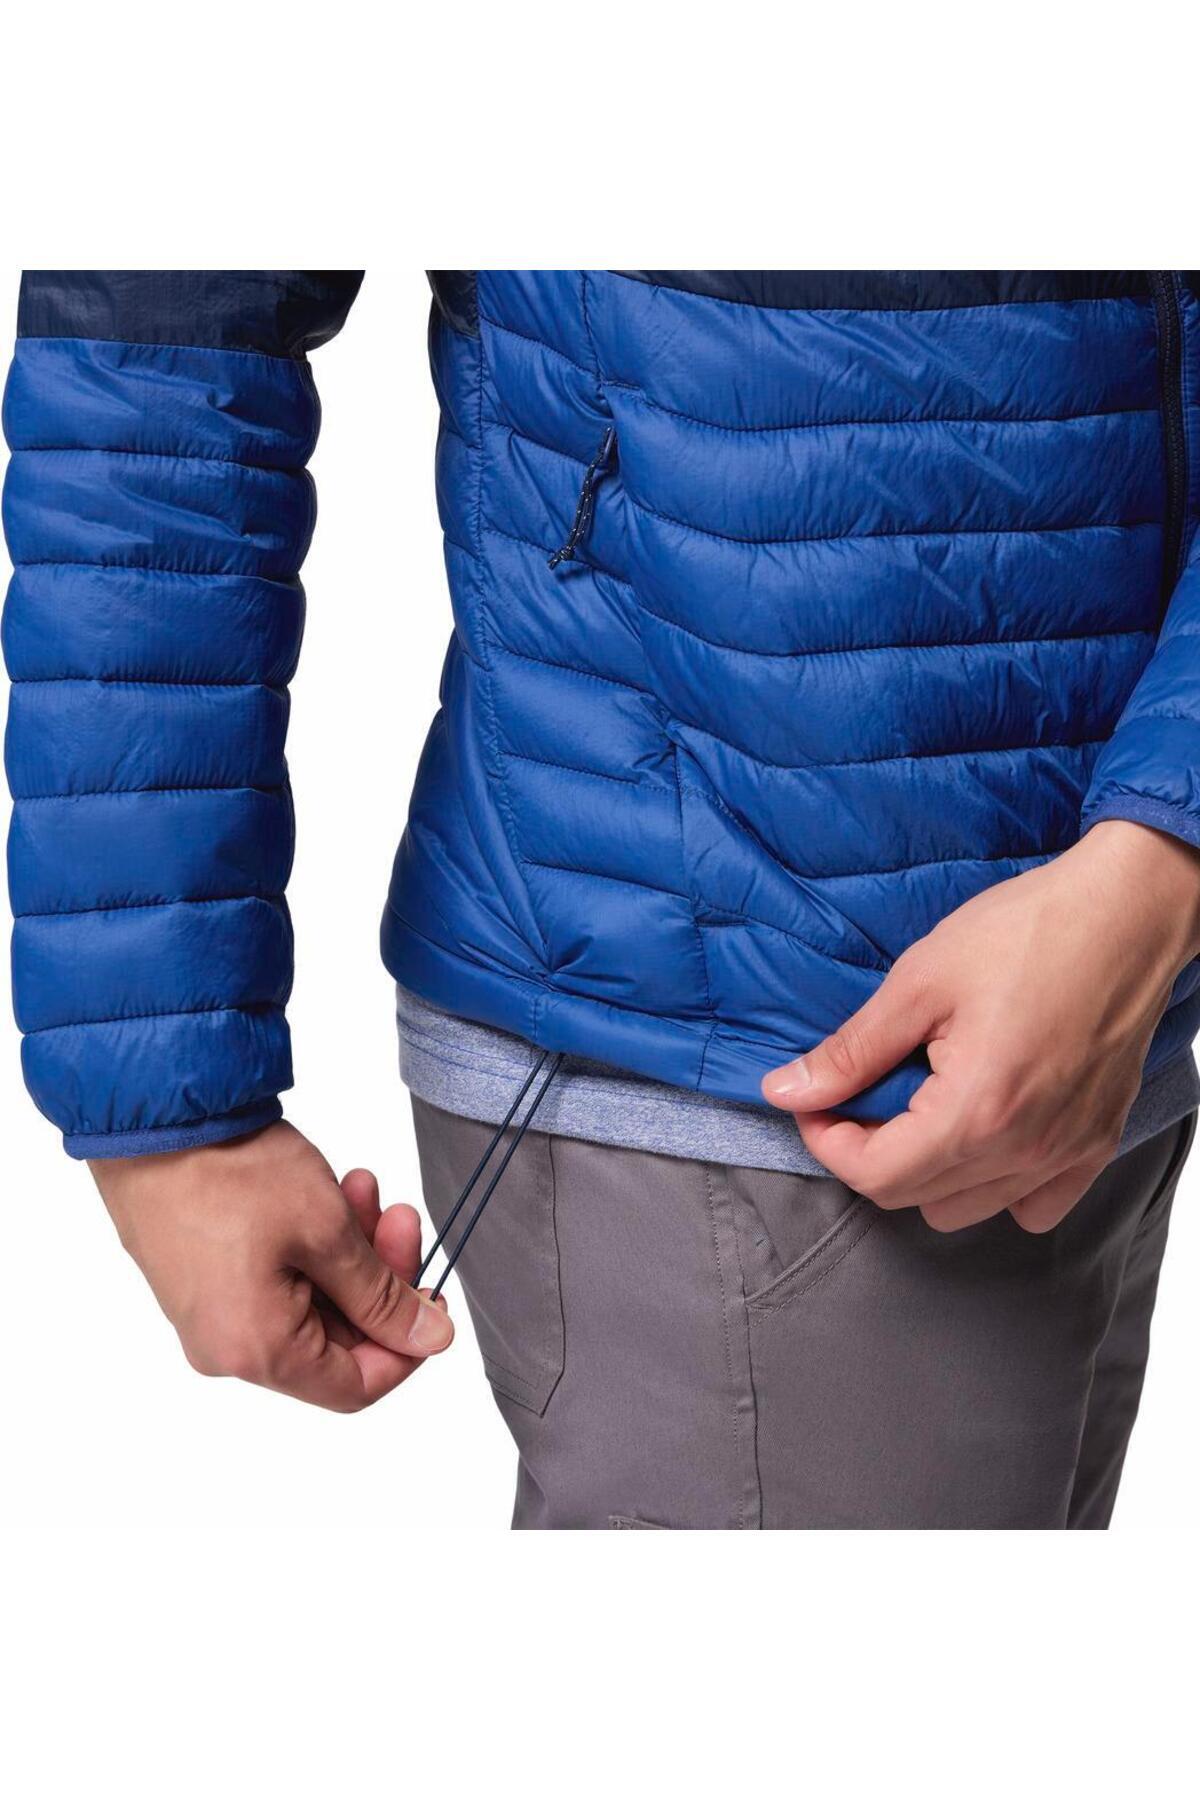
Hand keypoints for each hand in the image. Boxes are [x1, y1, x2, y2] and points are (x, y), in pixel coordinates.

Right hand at [91, 1120, 452, 1410]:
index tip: (431, 1297)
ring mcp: (210, 1315)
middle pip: (334, 1340)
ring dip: (348, 1251)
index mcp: (257, 1352)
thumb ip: (382, 1296)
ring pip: (309, 1303)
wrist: (153, 1120)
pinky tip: (328, 1191)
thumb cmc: (230, 1172)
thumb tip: (429, 1340)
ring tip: (364, 1187)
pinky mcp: (201, 1281)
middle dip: (378, 1277)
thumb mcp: (327, 1231)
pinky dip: (310, 1244)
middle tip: (400, 1215)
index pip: (356, 1386)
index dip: (405, 1346)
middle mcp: (226, 1348)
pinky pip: (274, 1282)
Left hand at [763, 821, 1199, 1233]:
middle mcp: (1025, 1149)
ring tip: (916, 1108)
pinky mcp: (1095, 1144)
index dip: (826, 1142)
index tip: (815, 1102)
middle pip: (913, 1198)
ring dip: (925, 1173)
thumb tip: (786, 1091)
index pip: (875, 1175)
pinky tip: (980, 1132)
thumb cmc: (1028, 933)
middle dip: (868, 1155)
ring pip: (966, 1209)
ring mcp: (1066, 1154)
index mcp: (976, 1112)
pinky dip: (996, 1186)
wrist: (1126, 912)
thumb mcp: (919, 982)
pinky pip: (1033, 1206)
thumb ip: (851, 1051)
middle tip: (857, 1097)